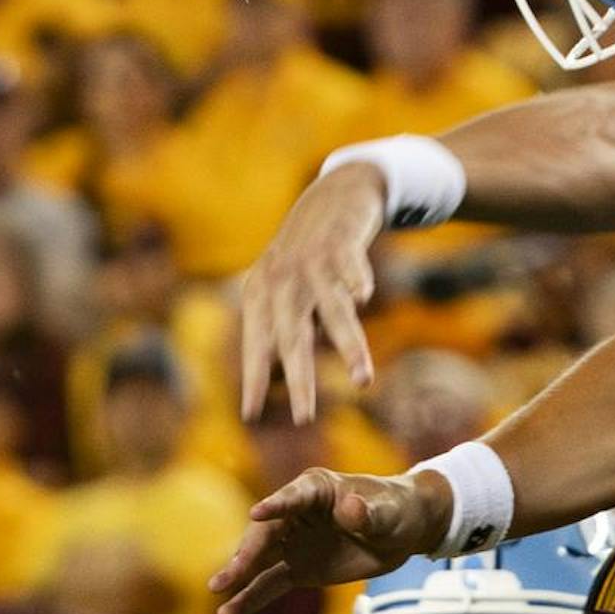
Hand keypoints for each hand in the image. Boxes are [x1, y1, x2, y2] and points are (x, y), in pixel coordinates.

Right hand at [211, 464, 448, 613]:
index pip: (292, 497)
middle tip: (234, 570)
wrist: (402, 532)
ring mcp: (293, 542)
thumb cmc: (395, 510)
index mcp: (316, 489)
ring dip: (239, 575)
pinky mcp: (297, 569)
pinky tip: (228, 613)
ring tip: (217, 591)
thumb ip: (369, 514)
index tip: (257, 513)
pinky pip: (270, 584)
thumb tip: (350, 509)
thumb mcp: (389, 513)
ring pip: (261, 560)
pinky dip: (251, 598)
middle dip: (249, 551)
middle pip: (266, 532)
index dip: (276, 505)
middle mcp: (295, 513)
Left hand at [239, 162, 386, 418]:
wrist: (334, 195)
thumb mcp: (284, 290)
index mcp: (262, 293)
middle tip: (304, 417)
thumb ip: (280, 329)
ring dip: (348, 345)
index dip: (252, 376)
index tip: (250, 416)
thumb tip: (274, 376)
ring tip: (363, 382)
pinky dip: (355, 278)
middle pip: (292, 335)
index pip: (256, 343)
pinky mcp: (340, 241)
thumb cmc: (308, 257)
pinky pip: (348, 263)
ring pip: (330, 309)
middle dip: (299, 377)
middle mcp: (283, 279)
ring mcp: (312, 260)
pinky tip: (364, 297)